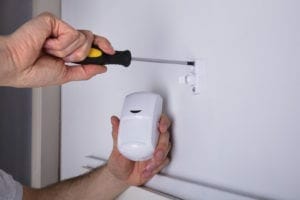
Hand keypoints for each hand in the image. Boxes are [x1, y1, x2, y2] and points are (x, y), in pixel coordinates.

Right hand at [0, 12, 114, 87]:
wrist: (16, 67)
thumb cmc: (32, 72)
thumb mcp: (66, 76)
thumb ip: (85, 71)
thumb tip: (101, 68)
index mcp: (66, 50)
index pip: (90, 44)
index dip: (102, 46)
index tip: (111, 52)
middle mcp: (64, 38)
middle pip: (90, 38)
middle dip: (85, 52)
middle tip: (68, 58)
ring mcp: (59, 29)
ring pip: (83, 39)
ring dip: (67, 53)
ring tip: (50, 53)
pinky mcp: (53, 22)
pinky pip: (72, 35)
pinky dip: (61, 46)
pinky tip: (46, 46)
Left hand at [107, 114, 170, 185]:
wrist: (121, 177)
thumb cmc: (119, 161)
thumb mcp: (116, 147)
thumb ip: (117, 134)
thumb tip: (114, 121)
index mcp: (143, 132)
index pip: (157, 121)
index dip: (163, 122)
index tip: (161, 127)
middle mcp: (151, 139)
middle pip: (165, 136)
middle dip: (162, 146)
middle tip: (156, 154)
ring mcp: (156, 150)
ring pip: (166, 150)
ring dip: (159, 159)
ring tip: (148, 166)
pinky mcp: (159, 161)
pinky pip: (164, 162)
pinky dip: (156, 167)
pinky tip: (146, 171)